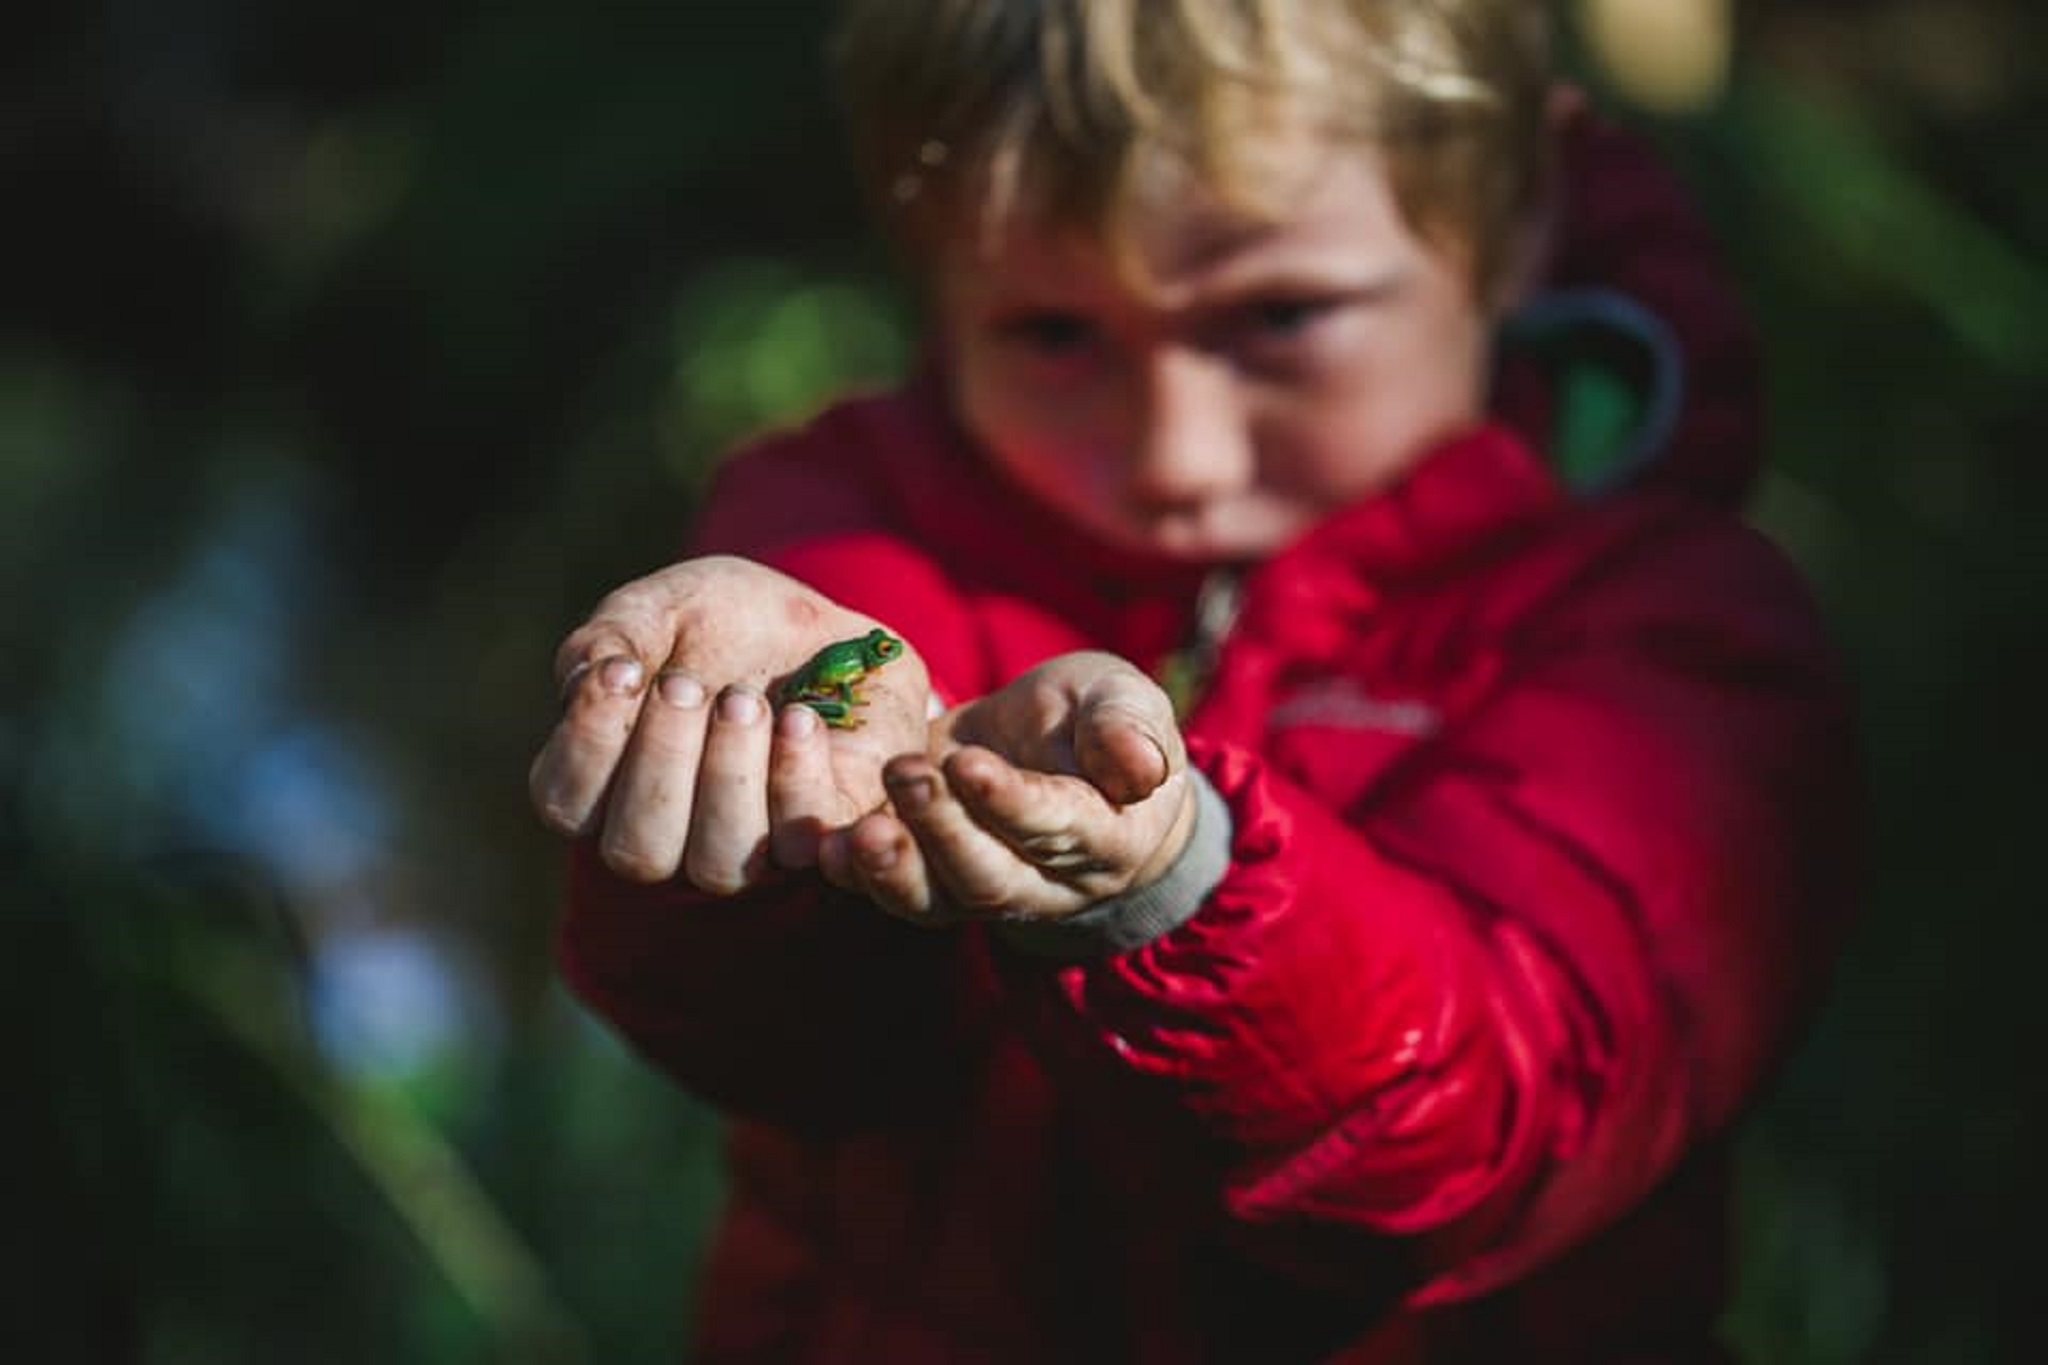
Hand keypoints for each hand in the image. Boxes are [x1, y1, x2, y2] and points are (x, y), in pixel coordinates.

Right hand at [528, 555, 929, 892]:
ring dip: (727, 775)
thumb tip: (586, 678)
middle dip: (661, 762)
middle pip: (638, 850)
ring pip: (716, 863)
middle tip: (686, 685)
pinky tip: (799, 717)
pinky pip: (797, 844)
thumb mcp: (663, 609)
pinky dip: (794, 778)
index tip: (624, 671)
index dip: (587, 746)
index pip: (567, 803)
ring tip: (745, 700)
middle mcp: (667, 829)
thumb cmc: (726, 623)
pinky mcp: (811, 835)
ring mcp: (740, 844)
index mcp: (607, 781)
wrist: (825, 625)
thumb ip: (613, 638)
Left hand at [820, 652, 1195, 924]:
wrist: (1058, 753)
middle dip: (941, 828)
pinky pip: (890, 889)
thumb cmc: (1097, 721)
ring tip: (851, 833)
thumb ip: (1128, 729)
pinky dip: (853, 873)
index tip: (968, 762)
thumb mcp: (1123, 703)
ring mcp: (977, 886)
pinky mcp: (925, 874)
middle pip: (987, 874)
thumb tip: (1143, 769)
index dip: (1011, 803)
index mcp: (1103, 836)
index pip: (1057, 827)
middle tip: (903, 772)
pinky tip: (819, 843)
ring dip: (890, 869)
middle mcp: (1040, 879)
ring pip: (934, 897)